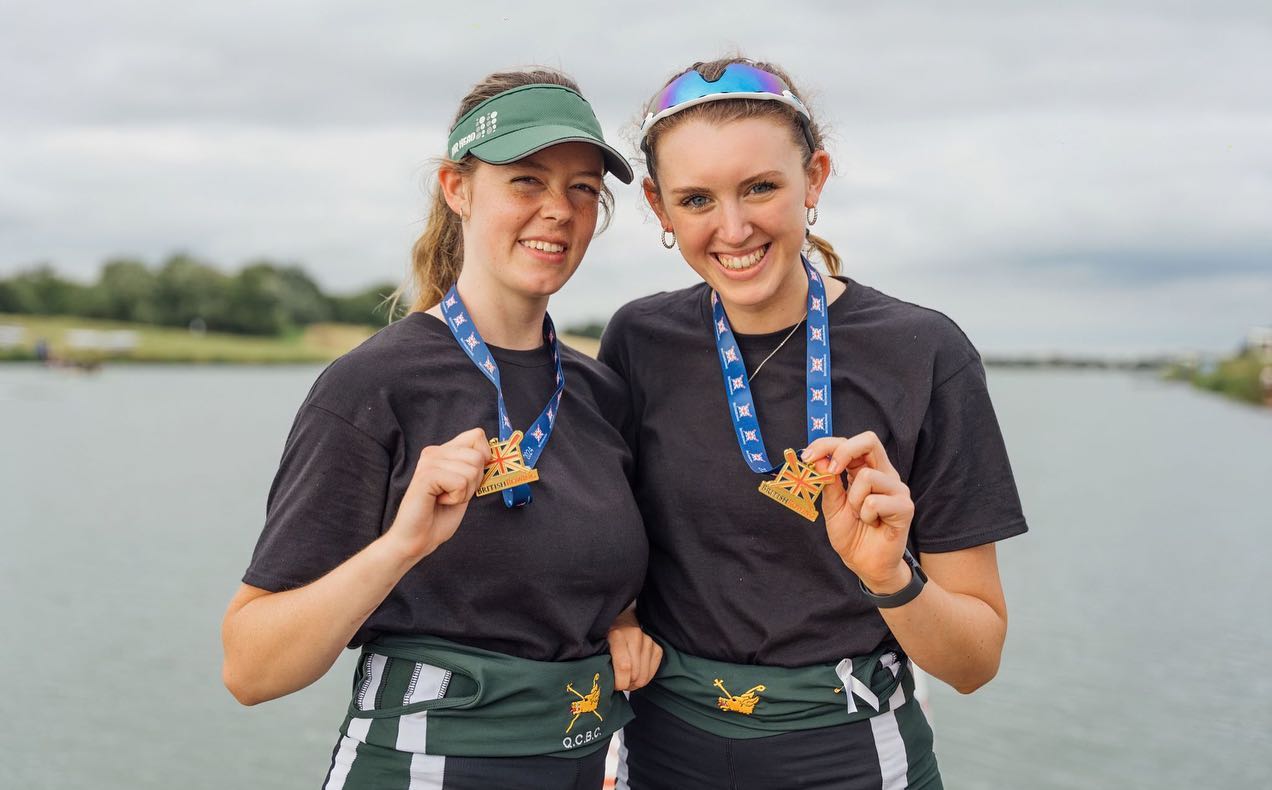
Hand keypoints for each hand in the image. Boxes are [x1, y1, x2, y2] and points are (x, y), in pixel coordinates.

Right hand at [386, 427, 489, 561]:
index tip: (471, 478)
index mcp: (443, 451)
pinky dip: (456, 498)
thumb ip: (474, 466)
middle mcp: (434, 452)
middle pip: (478, 456)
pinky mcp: (426, 475)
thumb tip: (492, 454)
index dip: (484, 458)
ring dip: (464, 492)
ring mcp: (428, 462)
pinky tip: (439, 501)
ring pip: (472, 470)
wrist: (419, 538)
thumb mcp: (465, 486)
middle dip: (474, 482)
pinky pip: (460, 483)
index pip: (477, 435)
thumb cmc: (441, 515)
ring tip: (444, 498)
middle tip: (453, 494)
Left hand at [606, 608, 662, 691]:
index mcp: (617, 635)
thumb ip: (601, 661)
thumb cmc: (608, 637)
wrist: (623, 622)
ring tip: (626, 678)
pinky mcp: (657, 648)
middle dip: (626, 684)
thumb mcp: (600, 645)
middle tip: (618, 682)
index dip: (620, 682)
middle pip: (635, 674)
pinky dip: (643, 678)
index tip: (614, 686)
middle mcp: (635, 636)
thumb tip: (604, 683)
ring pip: (644, 676)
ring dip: (634, 683)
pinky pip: (652, 673)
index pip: (624, 666)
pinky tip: (635, 674)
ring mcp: (648, 641)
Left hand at [802, 431, 914, 592]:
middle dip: (843, 451)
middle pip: (870, 440)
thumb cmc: (852, 535)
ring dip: (854, 499)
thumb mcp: (832, 506)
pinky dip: (866, 515)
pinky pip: (875, 501)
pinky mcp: (905, 507)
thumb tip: (818, 459)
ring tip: (859, 515)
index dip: (828, 444)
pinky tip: (872, 524)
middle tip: (830, 472)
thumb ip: (828, 483)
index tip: (808, 457)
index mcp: (866, 470)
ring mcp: (897, 489)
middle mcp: (884, 474)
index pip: (851, 442)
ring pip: (867, 476)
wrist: (866, 565)